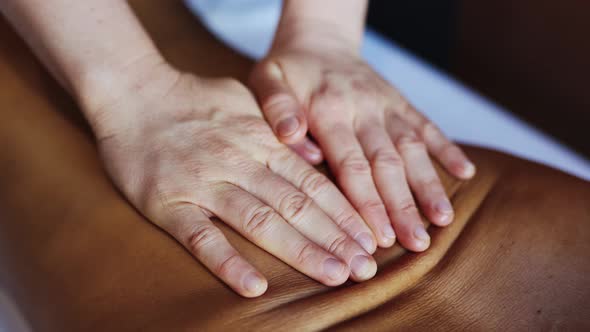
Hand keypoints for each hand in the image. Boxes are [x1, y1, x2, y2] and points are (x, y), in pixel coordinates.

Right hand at [89, 65, 377, 296]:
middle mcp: (239, 162)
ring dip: (300, 250)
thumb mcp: (246, 101)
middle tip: (365, 268)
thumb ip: (282, 127)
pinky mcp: (168, 205)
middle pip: (296, 205)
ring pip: (259, 221)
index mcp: (261, 141)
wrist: (133, 92)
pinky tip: (254, 288)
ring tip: (334, 275)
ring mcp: (203, 185)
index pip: (313, 183)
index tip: (370, 240)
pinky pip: (201, 238)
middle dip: (335, 238)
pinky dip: (228, 262)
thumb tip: (317, 155)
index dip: (344, 213)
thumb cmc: (193, 99)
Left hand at [249, 35, 475, 252]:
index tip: (380, 238)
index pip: (352, 165)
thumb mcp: (267, 79)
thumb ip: (277, 109)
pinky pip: (428, 124)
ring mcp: (386, 104)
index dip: (368, 203)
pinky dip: (448, 148)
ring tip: (443, 220)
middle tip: (417, 243)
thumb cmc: (288, 68)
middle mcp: (363, 108)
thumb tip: (292, 138)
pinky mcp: (400, 101)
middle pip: (387, 164)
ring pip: (412, 148)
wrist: (318, 38)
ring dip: (428, 185)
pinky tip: (466, 174)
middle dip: (402, 206)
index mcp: (328, 109)